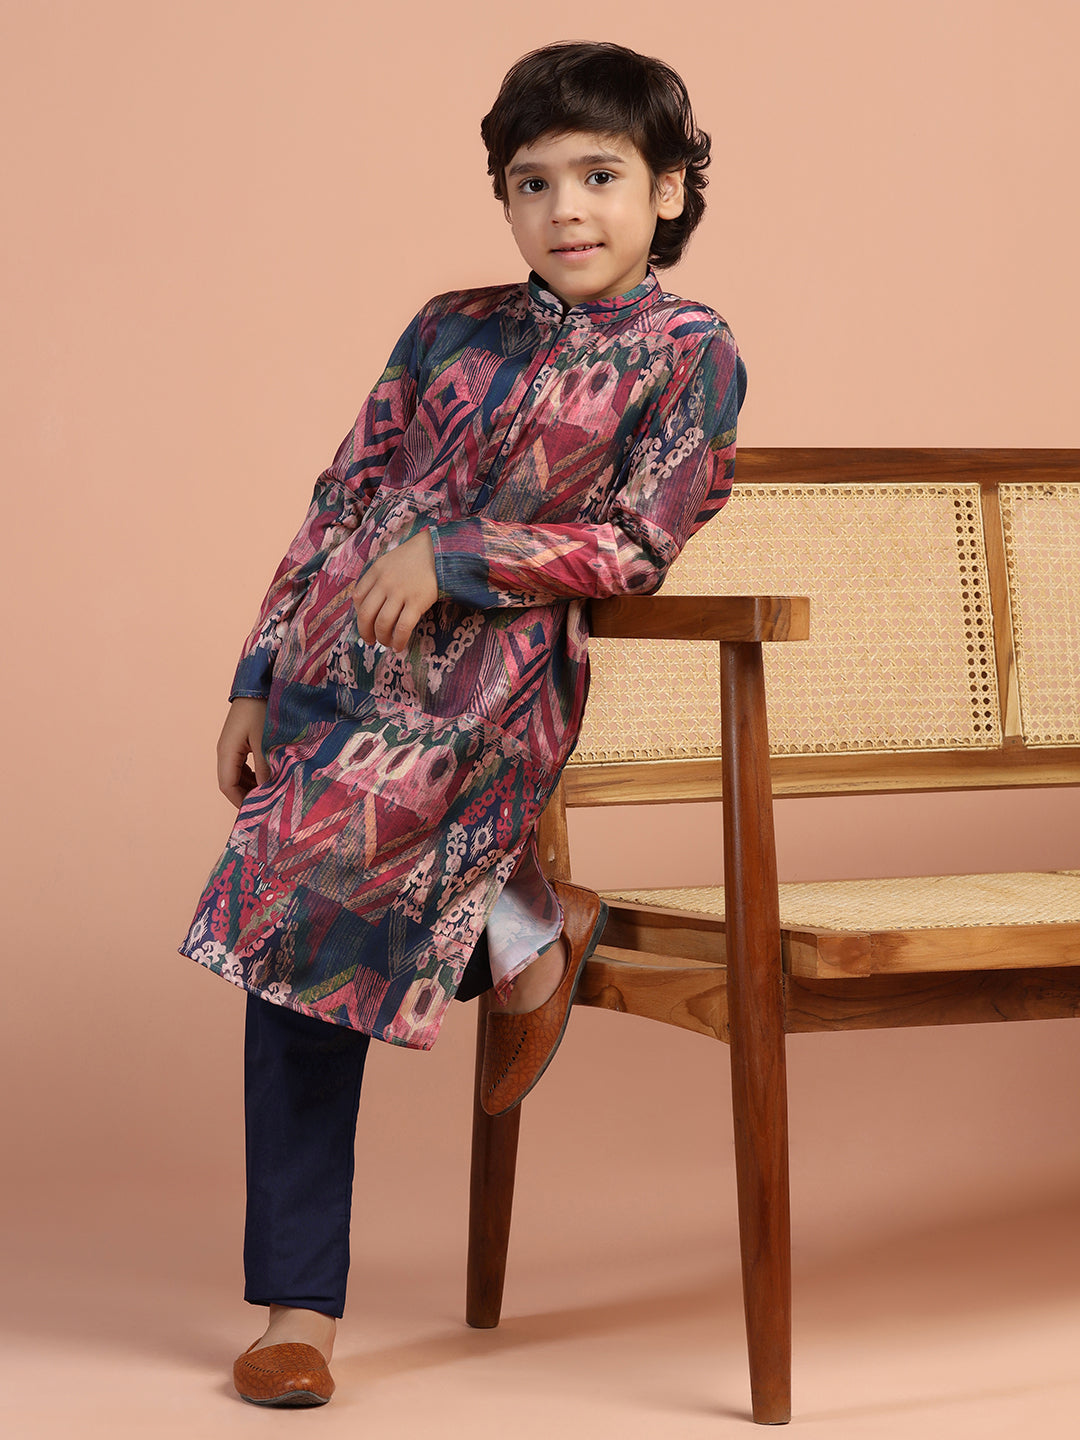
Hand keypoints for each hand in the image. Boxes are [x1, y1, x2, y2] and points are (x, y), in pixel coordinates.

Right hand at [217, 697, 269, 808]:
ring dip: (251, 786)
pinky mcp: (241, 740)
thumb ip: (267, 768)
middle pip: (231, 782)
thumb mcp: (266, 741)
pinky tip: (270, 778)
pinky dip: (254, 775)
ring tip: (271, 794)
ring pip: (237, 774)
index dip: (241, 802)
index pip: (227, 786)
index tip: (258, 813)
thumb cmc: (263, 709)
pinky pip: (244, 765)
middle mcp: (225, 750)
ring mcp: (232, 745)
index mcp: (226, 751)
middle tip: (267, 807)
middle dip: (247, 796)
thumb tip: (269, 793)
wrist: (260, 683)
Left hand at [351, 529, 437, 650]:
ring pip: (383, 624)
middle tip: (371, 641)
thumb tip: (373, 605)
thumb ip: (378, 578)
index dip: (359, 614)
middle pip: (366, 615)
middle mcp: (385, 583)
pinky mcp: (417, 602)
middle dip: (366, 632)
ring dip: (383, 638)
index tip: (366, 622)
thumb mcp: (390, 561)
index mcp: (376, 571)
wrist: (440, 551)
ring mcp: (400, 593)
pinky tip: (399, 646)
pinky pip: (403, 628)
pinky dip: (399, 641)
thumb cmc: (416, 558)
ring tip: (387, 643)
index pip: (358, 598)